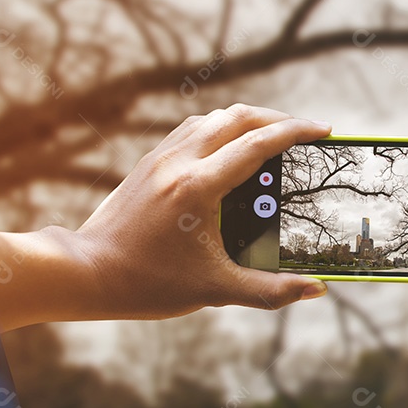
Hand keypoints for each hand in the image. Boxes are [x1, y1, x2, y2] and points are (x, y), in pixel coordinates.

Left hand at [74, 104, 332, 319]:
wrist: (84, 273)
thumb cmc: (147, 283)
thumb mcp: (216, 290)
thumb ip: (271, 291)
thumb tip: (316, 290)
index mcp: (198, 187)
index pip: (257, 143)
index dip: (296, 131)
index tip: (323, 130)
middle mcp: (179, 162)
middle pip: (237, 116)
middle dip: (276, 118)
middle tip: (302, 132)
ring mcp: (160, 157)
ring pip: (212, 117)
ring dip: (246, 120)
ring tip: (270, 138)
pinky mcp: (148, 162)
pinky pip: (191, 129)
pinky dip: (219, 129)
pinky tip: (228, 150)